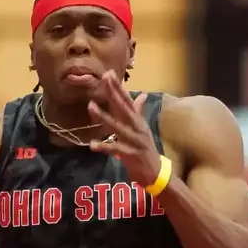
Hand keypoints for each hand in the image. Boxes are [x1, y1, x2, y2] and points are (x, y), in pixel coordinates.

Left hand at [87, 70, 162, 186]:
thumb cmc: (146, 150)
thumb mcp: (142, 129)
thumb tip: (142, 94)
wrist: (156, 173)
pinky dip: (104, 147)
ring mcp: (135, 140)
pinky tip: (92, 145)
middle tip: (104, 79)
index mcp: (138, 121)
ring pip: (118, 126)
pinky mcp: (131, 155)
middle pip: (124, 107)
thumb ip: (139, 111)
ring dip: (103, 117)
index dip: (118, 87)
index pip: (127, 100)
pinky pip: (116, 149)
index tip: (109, 73)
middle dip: (113, 93)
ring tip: (90, 106)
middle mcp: (137, 127)